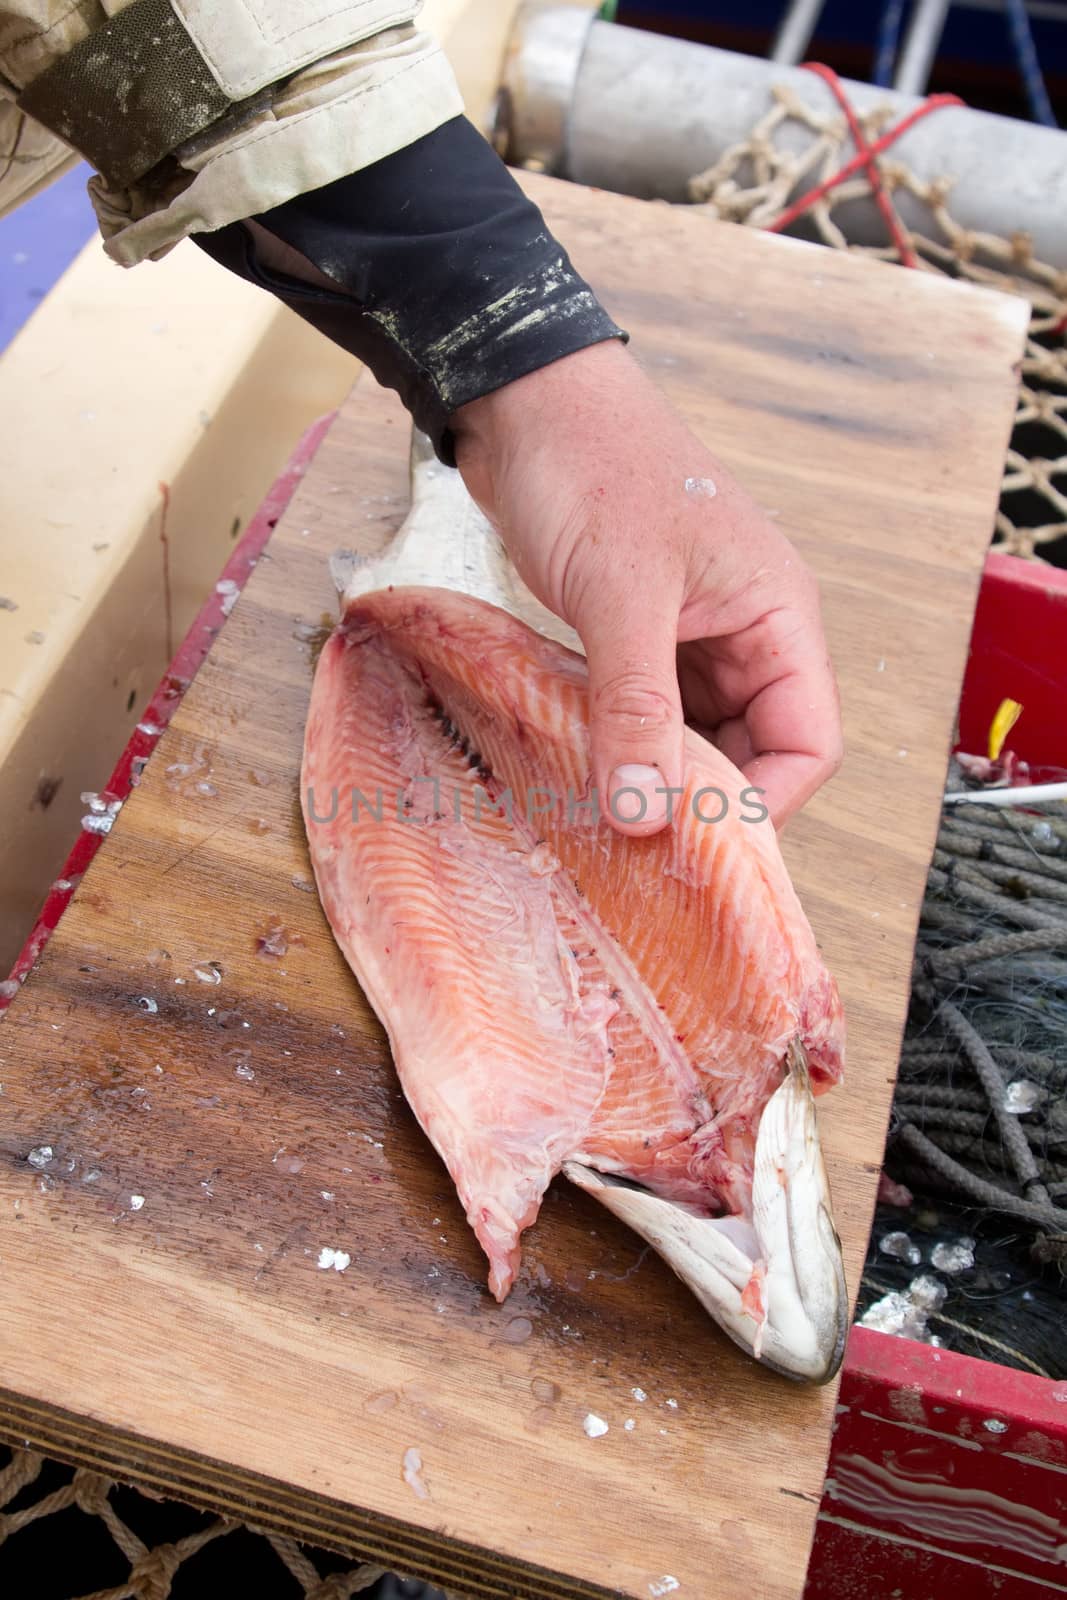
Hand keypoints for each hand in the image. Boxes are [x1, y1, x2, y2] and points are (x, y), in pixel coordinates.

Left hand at [451, 341, 841, 836]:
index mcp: (777, 615)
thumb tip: (646, 815)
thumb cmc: (592, 465)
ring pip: (694, 739)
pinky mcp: (636, 637)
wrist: (524, 399)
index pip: (808, 742)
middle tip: (637, 845)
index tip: (696, 848)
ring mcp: (689, 637)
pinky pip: (644, 715)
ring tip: (601, 813)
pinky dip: (619, 746)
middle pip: (753, 752)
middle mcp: (745, 633)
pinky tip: (580, 769)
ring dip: (655, 777)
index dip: (764, 803)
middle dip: (703, 800)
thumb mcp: (620, 594)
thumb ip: (637, 706)